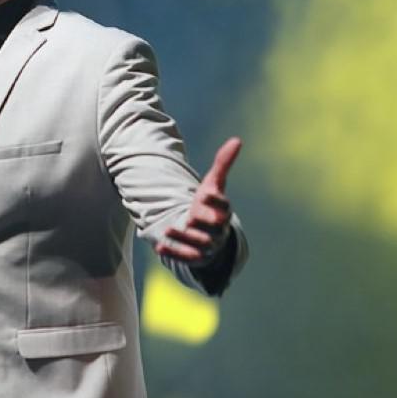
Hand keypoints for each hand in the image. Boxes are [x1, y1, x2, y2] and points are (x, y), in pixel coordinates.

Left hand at [156, 137, 240, 265]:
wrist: (205, 230)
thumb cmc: (209, 204)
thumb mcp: (213, 184)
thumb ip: (223, 164)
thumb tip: (237, 139)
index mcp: (223, 211)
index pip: (225, 208)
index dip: (217, 202)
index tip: (206, 194)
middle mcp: (218, 229)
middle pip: (214, 228)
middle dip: (203, 224)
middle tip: (191, 219)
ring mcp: (208, 244)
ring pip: (199, 244)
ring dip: (184, 238)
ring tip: (167, 229)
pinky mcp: (196, 256)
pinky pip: (186, 257)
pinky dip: (174, 253)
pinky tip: (159, 247)